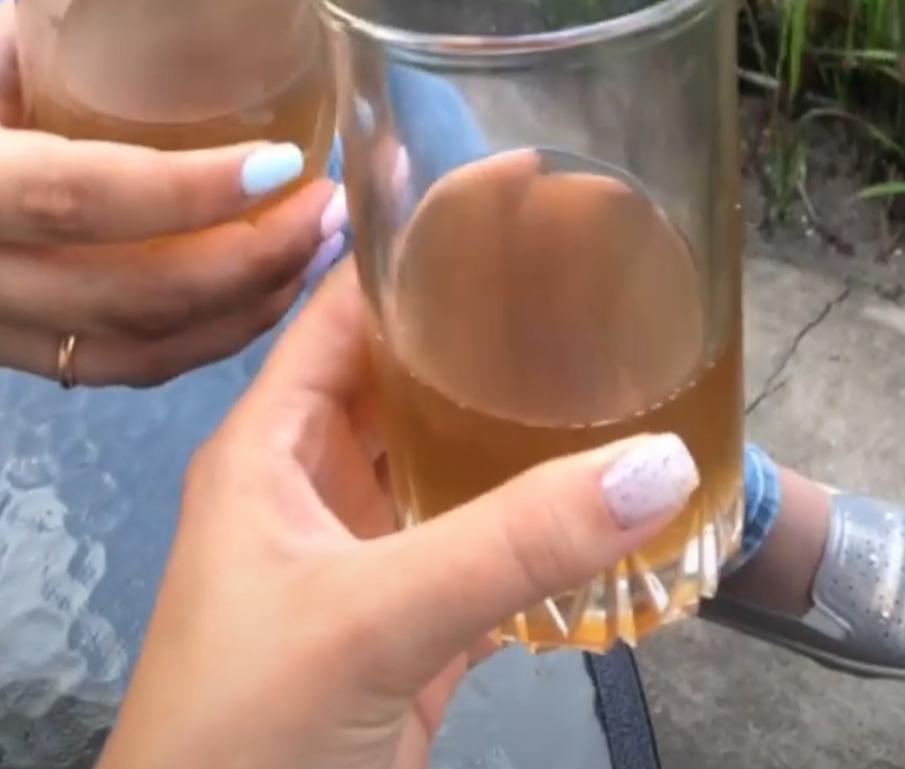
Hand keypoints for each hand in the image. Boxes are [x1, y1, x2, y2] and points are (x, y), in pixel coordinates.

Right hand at [0, 0, 345, 385]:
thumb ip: (61, 16)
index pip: (79, 197)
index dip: (187, 191)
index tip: (287, 162)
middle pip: (124, 298)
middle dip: (250, 263)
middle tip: (333, 210)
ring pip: (128, 353)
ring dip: (241, 312)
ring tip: (318, 252)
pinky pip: (109, 372)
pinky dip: (197, 344)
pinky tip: (259, 298)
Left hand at [100, 259, 698, 768]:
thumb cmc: (243, 727)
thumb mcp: (370, 616)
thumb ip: (512, 541)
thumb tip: (662, 461)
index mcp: (272, 442)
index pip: (345, 306)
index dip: (419, 245)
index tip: (514, 189)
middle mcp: (318, 484)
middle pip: (411, 377)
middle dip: (492, 331)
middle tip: (596, 270)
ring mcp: (367, 562)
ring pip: (455, 465)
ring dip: (525, 429)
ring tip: (622, 364)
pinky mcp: (414, 636)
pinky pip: (488, 557)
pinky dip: (547, 533)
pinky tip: (617, 501)